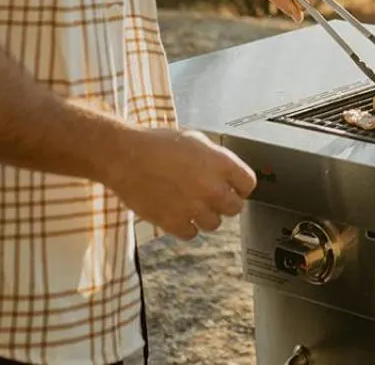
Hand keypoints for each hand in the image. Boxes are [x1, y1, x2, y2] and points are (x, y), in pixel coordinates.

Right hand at [103, 127, 256, 239]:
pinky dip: (185, 226)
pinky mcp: (174, 223)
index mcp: (221, 163)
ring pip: (214, 224)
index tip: (233, 187)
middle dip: (224, 202)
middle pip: (235, 208)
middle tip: (211, 196)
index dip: (240, 186)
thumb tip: (226, 172)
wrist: (125, 156)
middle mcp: (212, 187)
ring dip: (205, 215)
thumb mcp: (196, 140)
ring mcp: (194, 207)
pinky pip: (191, 234)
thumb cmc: (158, 144)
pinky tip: (178, 213)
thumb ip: (216, 159)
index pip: (248, 184)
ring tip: (190, 203)